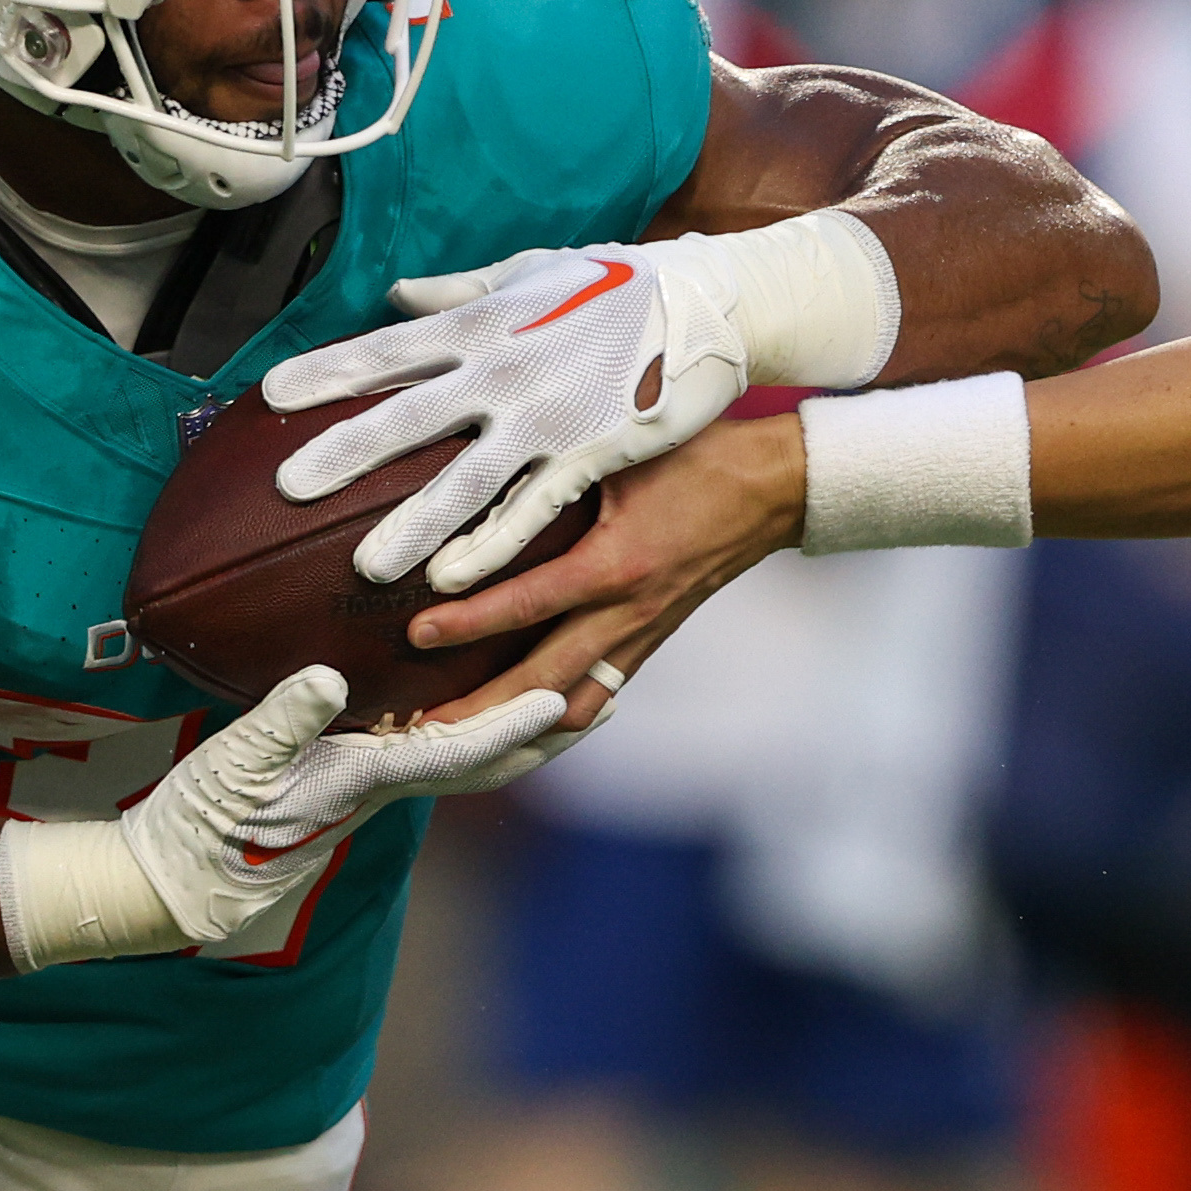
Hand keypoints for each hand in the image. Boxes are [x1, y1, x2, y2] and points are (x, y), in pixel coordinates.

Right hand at [118, 670, 566, 940]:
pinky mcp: (353, 784)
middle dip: (549, 734)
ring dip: (524, 731)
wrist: (171, 881)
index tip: (562, 701)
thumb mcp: (232, 763)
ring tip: (574, 695)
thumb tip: (330, 680)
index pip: (453, 754)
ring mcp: (370, 790)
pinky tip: (485, 704)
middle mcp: (379, 789)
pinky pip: (435, 753)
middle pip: (486, 764)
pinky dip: (478, 730)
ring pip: (468, 760)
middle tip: (609, 694)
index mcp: (359, 781)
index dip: (508, 726)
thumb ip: (281, 721)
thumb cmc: (196, 821)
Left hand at [266, 240, 763, 589]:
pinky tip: (452, 580)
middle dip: (346, 452)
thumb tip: (397, 293)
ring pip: (467, 480)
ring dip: (414, 523)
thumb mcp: (536, 274)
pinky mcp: (590, 454)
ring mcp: (548, 417)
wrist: (709, 308)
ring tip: (366, 564)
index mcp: (486, 325)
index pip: (389, 349)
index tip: (270, 395)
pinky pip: (531, 510)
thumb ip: (462, 290)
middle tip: (289, 485)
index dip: (329, 372)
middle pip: (410, 416)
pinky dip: (491, 546)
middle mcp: (506, 370)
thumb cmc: (620, 288)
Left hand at [402, 413, 812, 723]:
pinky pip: (596, 695)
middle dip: (480, 714)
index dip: (469, 623)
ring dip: (517, 728)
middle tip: (420, 729)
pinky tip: (518, 722)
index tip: (418, 635)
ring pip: (571, 706)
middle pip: (543, 685)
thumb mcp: (620, 451)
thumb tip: (477, 476)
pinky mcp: (648, 642)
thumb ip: (555, 473)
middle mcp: (628, 614)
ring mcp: (641, 637)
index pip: (530, 605)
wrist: (772, 489)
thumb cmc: (696, 457)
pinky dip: (553, 716)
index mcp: (618, 565)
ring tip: (461, 739)